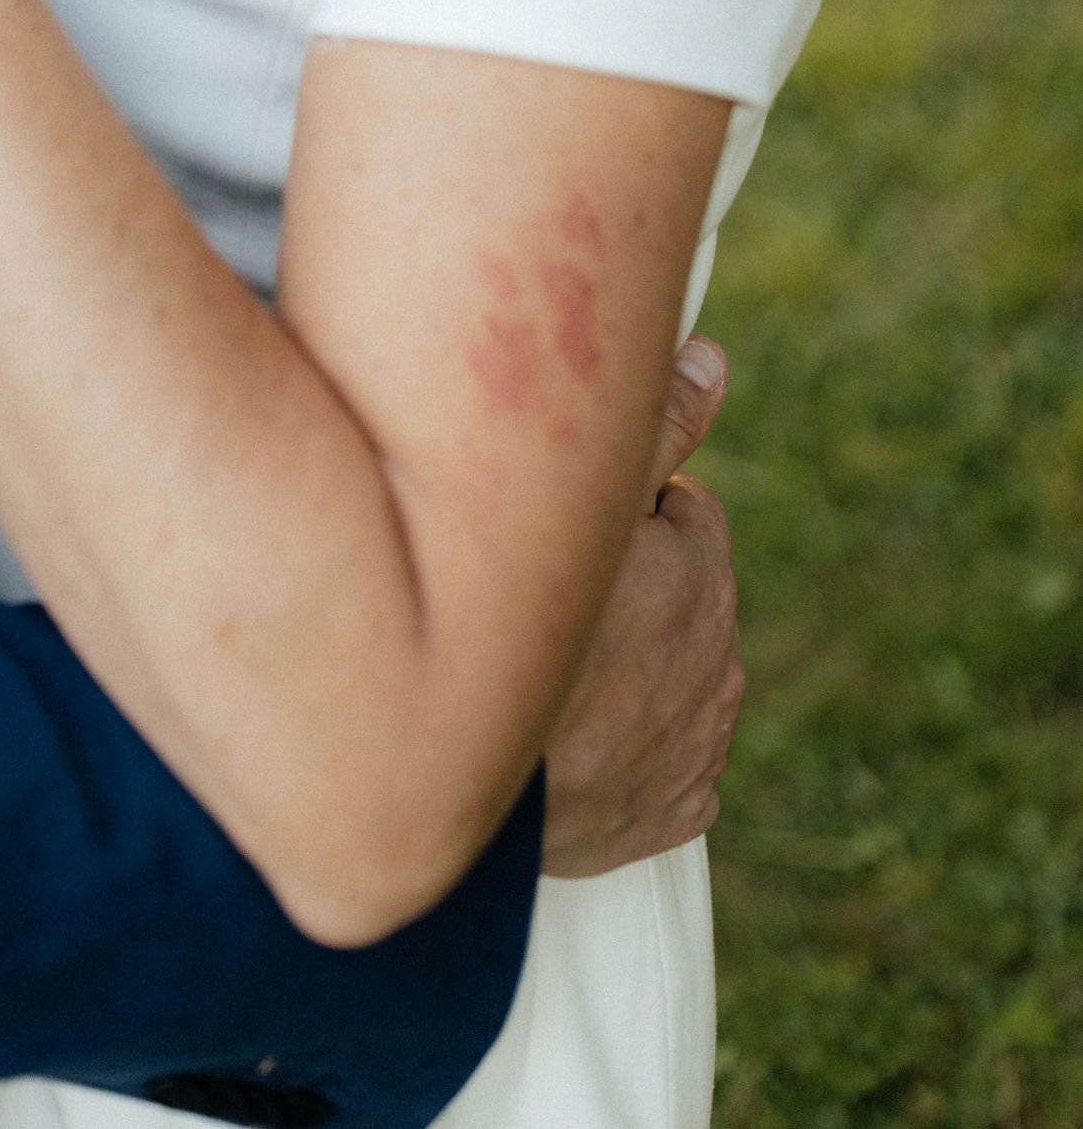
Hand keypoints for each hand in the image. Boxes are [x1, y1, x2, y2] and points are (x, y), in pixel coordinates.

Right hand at [540, 336, 741, 876]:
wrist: (453, 769)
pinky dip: (631, 746)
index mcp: (700, 577)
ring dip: (632, 666)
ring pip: (675, 677)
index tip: (564, 532)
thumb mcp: (577, 501)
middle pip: (680, 595)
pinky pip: (668, 764)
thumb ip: (651, 427)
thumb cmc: (502, 618)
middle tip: (545, 599)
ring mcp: (700, 746)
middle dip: (632, 589)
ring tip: (550, 669)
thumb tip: (712, 359)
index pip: (682, 512)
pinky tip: (574, 734)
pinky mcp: (675, 811)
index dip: (623, 515)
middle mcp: (718, 663)